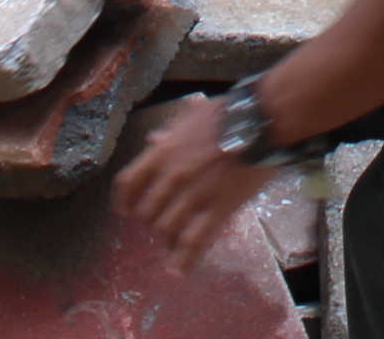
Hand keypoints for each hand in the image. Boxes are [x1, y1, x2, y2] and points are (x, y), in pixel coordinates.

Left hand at [112, 94, 272, 270]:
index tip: (124, 210)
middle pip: (147, 210)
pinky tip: (179, 270)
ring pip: (167, 228)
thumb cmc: (228, 113)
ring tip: (171, 244)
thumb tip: (154, 139)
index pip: (129, 182)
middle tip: (157, 224)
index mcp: (163, 152)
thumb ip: (171, 131)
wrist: (259, 121)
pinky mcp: (217, 209)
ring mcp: (194, 195)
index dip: (124, 200)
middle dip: (150, 220)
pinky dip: (184, 259)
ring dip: (166, 239)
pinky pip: (195, 240)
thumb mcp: (192, 115)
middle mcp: (172, 176)